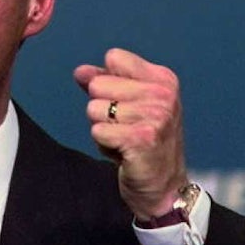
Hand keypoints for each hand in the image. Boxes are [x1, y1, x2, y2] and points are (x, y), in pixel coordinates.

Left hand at [73, 48, 187, 219]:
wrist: (164, 186)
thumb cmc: (145, 142)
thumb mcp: (130, 105)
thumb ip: (105, 82)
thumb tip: (80, 71)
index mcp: (163, 79)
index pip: (114, 57)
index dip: (107, 80)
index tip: (125, 102)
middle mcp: (163, 94)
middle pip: (98, 84)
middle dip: (102, 109)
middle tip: (126, 127)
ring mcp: (155, 115)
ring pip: (94, 109)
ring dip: (103, 129)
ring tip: (125, 140)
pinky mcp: (141, 138)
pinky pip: (97, 131)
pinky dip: (104, 145)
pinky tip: (123, 153)